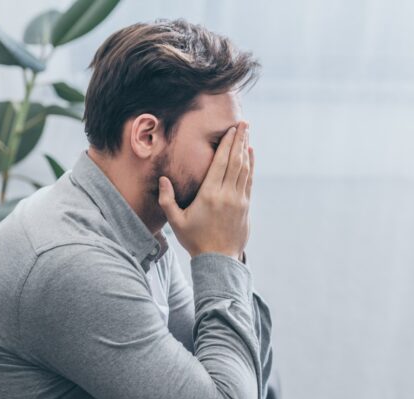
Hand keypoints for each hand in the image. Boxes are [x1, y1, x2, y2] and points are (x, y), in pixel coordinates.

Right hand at [158, 121, 253, 259]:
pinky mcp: (246, 207)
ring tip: (247, 134)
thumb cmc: (195, 240)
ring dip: (246, 150)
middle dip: (239, 140)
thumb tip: (163, 179)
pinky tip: (250, 155)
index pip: (220, 162)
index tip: (231, 129)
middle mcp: (227, 194)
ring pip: (244, 169)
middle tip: (243, 123)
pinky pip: (249, 181)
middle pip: (235, 161)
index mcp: (209, 194)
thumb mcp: (176, 221)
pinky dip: (250, 166)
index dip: (227, 144)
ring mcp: (239, 200)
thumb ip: (167, 199)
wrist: (218, 260)